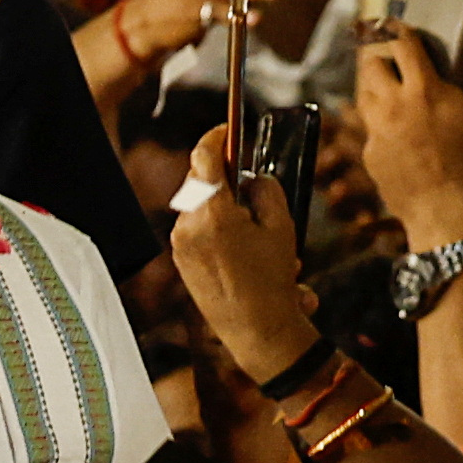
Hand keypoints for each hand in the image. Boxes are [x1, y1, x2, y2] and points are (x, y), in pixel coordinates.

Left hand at [171, 125, 319, 380]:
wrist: (258, 334)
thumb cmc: (273, 281)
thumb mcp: (281, 226)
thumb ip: (264, 189)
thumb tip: (250, 177)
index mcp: (211, 212)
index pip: (204, 156)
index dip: (217, 136)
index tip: (227, 128)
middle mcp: (187, 225)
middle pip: (201, 181)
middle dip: (225, 177)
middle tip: (250, 181)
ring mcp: (180, 245)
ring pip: (201, 207)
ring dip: (226, 208)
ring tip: (260, 233)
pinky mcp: (181, 262)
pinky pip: (199, 232)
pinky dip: (220, 231)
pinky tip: (247, 253)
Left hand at [354, 21, 462, 244]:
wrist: (446, 209)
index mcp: (423, 90)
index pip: (400, 43)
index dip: (396, 28)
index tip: (395, 23)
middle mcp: (393, 105)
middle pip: (369, 64)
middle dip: (376, 53)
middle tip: (387, 53)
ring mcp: (376, 130)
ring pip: (362, 94)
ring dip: (374, 84)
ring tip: (389, 86)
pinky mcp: (369, 152)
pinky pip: (370, 128)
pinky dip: (380, 122)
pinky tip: (399, 130)